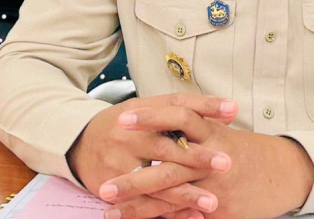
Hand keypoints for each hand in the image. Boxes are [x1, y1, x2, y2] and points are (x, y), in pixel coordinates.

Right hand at [68, 93, 237, 218]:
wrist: (80, 143)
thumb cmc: (126, 124)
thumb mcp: (150, 107)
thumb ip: (189, 108)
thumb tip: (231, 109)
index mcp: (140, 111)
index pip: (177, 106)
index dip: (205, 107)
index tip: (233, 111)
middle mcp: (129, 136)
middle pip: (167, 148)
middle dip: (198, 157)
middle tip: (226, 163)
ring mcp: (119, 164)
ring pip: (156, 181)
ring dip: (186, 193)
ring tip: (212, 202)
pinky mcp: (113, 188)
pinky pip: (144, 204)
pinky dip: (169, 211)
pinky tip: (191, 216)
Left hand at [100, 107, 313, 218]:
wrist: (287, 172)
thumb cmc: (250, 151)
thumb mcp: (223, 131)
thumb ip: (195, 126)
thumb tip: (164, 116)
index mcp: (212, 132)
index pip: (177, 118)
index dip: (149, 118)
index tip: (122, 118)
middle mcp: (211, 159)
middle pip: (167, 166)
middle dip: (133, 177)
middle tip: (103, 185)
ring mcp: (215, 187)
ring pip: (171, 198)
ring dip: (139, 207)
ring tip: (110, 212)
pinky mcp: (220, 211)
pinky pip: (186, 217)